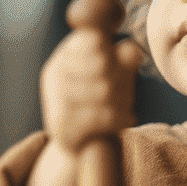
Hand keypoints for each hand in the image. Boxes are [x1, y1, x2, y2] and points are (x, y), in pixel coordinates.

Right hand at [40, 29, 144, 153]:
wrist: (87, 146)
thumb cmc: (105, 102)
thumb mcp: (119, 75)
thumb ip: (126, 58)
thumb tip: (132, 49)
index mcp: (67, 54)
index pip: (95, 39)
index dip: (115, 54)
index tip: (118, 68)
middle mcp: (54, 74)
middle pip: (103, 64)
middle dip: (122, 80)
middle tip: (126, 94)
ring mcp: (55, 100)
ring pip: (104, 90)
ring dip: (123, 101)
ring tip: (125, 108)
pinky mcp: (62, 127)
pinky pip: (102, 115)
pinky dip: (121, 118)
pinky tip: (125, 120)